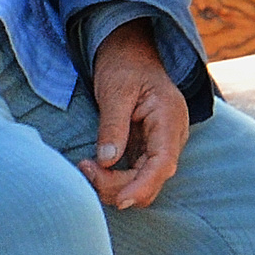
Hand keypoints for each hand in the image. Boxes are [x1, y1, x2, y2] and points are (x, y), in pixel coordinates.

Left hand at [80, 21, 188, 209]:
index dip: (143, 186)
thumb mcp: (115, 90)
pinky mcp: (147, 149)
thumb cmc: (124, 66)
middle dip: (119, 185)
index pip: (163, 164)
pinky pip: (135, 173)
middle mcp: (170, 138)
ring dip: (114, 184)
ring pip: (143, 181)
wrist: (130, 54)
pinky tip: (93, 167)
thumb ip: (112, 125)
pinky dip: (115, 177)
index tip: (122, 200)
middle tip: (84, 167)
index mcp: (169, 120)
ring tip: (85, 166)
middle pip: (151, 178)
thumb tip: (106, 160)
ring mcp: (160, 145)